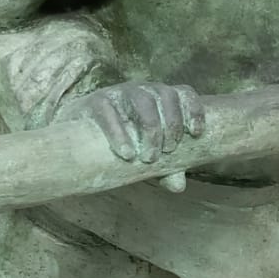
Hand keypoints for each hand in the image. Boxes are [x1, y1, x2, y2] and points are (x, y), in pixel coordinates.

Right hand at [57, 82, 204, 190]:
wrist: (82, 138)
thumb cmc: (126, 144)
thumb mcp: (148, 155)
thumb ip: (166, 169)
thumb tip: (179, 186)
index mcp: (161, 98)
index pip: (184, 93)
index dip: (194, 110)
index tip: (196, 134)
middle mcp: (144, 90)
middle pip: (166, 96)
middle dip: (172, 126)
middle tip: (167, 153)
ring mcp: (120, 92)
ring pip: (143, 100)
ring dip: (151, 129)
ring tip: (149, 158)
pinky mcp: (97, 101)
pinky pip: (110, 111)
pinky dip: (119, 133)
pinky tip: (126, 155)